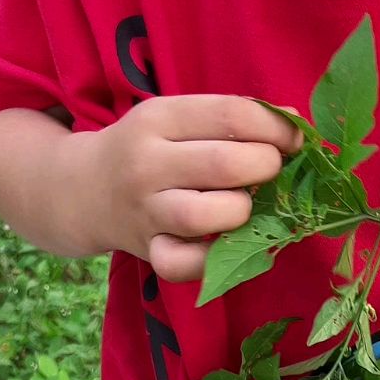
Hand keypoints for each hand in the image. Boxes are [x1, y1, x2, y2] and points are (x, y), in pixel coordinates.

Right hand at [86, 95, 302, 281]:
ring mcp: (145, 210)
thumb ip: (231, 118)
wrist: (84, 189)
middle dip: (266, 168)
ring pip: (204, 215)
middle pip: (225, 164)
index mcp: (159, 118)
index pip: (231, 115)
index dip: (276, 128)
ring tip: (243, 206)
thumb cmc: (150, 150)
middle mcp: (146, 163)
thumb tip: (295, 122)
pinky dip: (210, 260)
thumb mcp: (178, 118)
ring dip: (241, 212)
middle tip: (270, 172)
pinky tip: (221, 244)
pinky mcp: (147, 251)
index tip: (294, 139)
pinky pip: (183, 265)